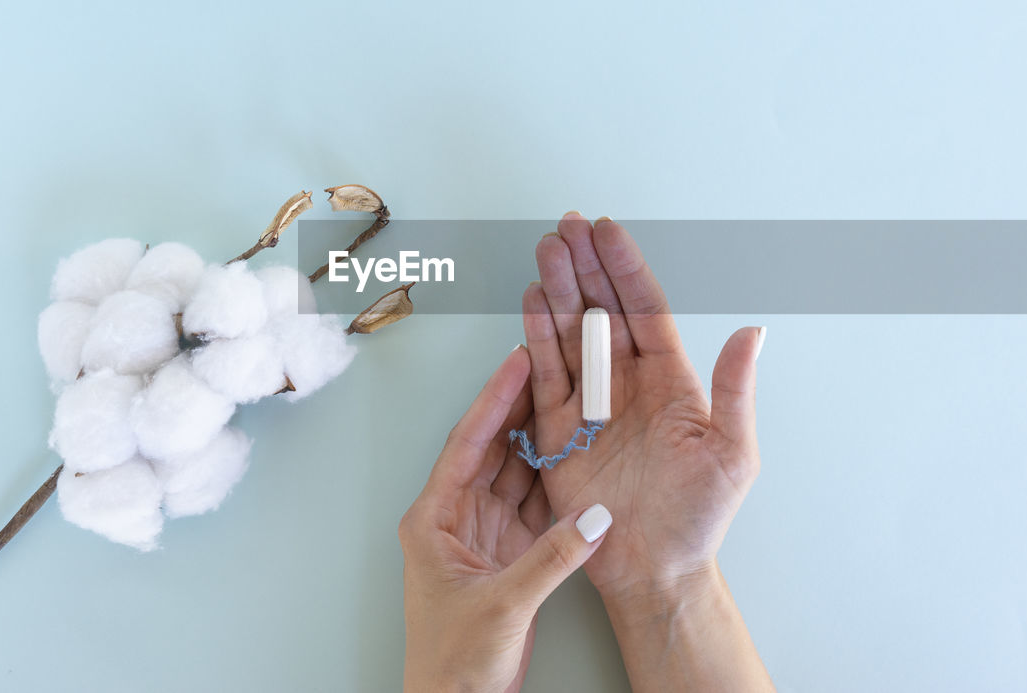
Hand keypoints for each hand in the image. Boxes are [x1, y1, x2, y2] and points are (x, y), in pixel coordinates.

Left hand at [399, 346, 612, 692]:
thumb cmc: (452, 662)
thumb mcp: (502, 605)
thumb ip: (550, 558)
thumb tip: (592, 517)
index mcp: (434, 519)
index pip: (467, 444)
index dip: (494, 401)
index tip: (518, 363)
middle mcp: (456, 519)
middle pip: (491, 449)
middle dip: (519, 409)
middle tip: (550, 368)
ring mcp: (484, 536)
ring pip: (514, 474)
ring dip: (539, 441)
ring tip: (568, 400)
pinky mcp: (509, 556)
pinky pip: (534, 506)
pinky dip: (554, 482)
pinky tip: (573, 458)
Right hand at [522, 214, 764, 604]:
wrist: (656, 569)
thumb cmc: (700, 517)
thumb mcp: (733, 455)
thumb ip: (735, 392)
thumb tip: (752, 334)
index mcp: (671, 380)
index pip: (645, 310)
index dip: (625, 269)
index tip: (608, 232)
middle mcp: (629, 382)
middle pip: (602, 310)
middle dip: (585, 266)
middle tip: (567, 225)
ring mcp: (592, 403)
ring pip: (570, 333)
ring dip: (558, 290)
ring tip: (546, 250)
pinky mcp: (560, 429)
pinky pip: (546, 374)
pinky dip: (536, 336)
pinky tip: (531, 301)